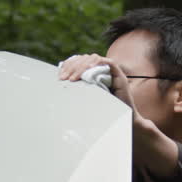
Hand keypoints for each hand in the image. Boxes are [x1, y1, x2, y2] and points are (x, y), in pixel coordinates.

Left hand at [58, 54, 179, 177]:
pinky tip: (85, 73)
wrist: (122, 122)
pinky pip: (108, 63)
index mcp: (93, 74)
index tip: (59, 77)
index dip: (68, 65)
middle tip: (62, 79)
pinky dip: (95, 64)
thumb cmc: (102, 114)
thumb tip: (59, 84)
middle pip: (84, 58)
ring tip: (71, 79)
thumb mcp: (84, 100)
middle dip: (71, 66)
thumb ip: (76, 90)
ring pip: (93, 58)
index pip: (79, 62)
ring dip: (80, 66)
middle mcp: (102, 71)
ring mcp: (111, 72)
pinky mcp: (119, 75)